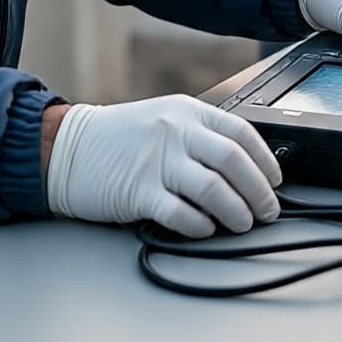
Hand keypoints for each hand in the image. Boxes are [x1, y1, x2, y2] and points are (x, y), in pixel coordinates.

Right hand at [45, 95, 281, 237]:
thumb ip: (199, 135)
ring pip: (213, 189)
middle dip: (258, 190)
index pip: (241, 132)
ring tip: (243, 223)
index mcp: (187, 112)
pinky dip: (200, 224)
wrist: (66, 148)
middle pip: (233, 161)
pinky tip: (206, 229)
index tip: (276, 180)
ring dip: (236, 211)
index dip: (266, 160)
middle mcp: (175, 132)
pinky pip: (180, 212)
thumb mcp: (164, 119)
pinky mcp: (137, 191)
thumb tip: (242, 166)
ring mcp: (156, 161)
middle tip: (268, 210)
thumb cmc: (118, 138)